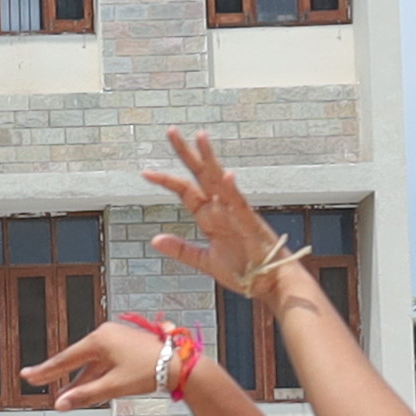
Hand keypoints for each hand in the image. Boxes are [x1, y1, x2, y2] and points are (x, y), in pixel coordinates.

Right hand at [19, 312, 194, 411]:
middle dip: (62, 376)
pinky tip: (89, 389)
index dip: (46, 370)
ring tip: (65, 396)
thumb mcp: (113, 386)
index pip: (66, 359)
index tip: (27, 375)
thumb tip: (61, 404)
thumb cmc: (150, 370)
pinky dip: (95, 376)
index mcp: (100, 339)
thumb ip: (85, 395)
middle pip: (77, 360)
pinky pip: (103, 363)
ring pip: (91, 364)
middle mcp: (106, 335)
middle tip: (39, 383)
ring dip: (80, 380)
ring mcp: (116, 340)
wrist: (179, 364)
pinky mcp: (125, 346)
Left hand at [141, 128, 286, 297]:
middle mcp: (222, 209)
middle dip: (186, 154)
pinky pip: (240, 206)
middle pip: (201, 176)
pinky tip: (227, 176)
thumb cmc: (243, 270)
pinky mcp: (251, 225)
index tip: (145, 172)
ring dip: (211, 160)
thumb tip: (154, 239)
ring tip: (201, 137)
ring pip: (220, 181)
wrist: (269, 283)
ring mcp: (237, 214)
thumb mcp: (205, 261)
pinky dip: (233, 191)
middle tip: (171, 131)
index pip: (186, 192)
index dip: (167, 181)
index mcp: (211, 217)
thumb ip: (181, 249)